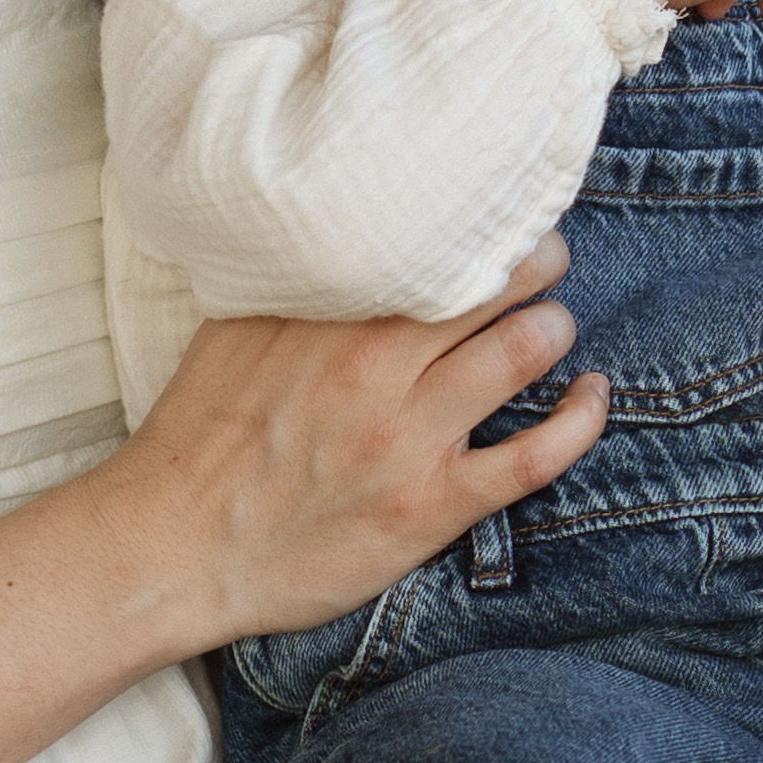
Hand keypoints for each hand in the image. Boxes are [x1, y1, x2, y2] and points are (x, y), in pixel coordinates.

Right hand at [121, 254, 606, 639]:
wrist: (170, 548)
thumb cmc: (202, 440)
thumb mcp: (235, 328)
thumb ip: (299, 281)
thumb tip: (354, 229)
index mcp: (328, 311)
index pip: (436, 235)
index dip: (484, 218)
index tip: (497, 214)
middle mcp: (373, 362)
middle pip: (499, 280)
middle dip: (537, 261)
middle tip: (541, 261)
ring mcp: (407, 435)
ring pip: (526, 349)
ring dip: (555, 326)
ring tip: (552, 324)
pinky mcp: (429, 505)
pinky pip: (537, 455)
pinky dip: (581, 419)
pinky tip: (591, 395)